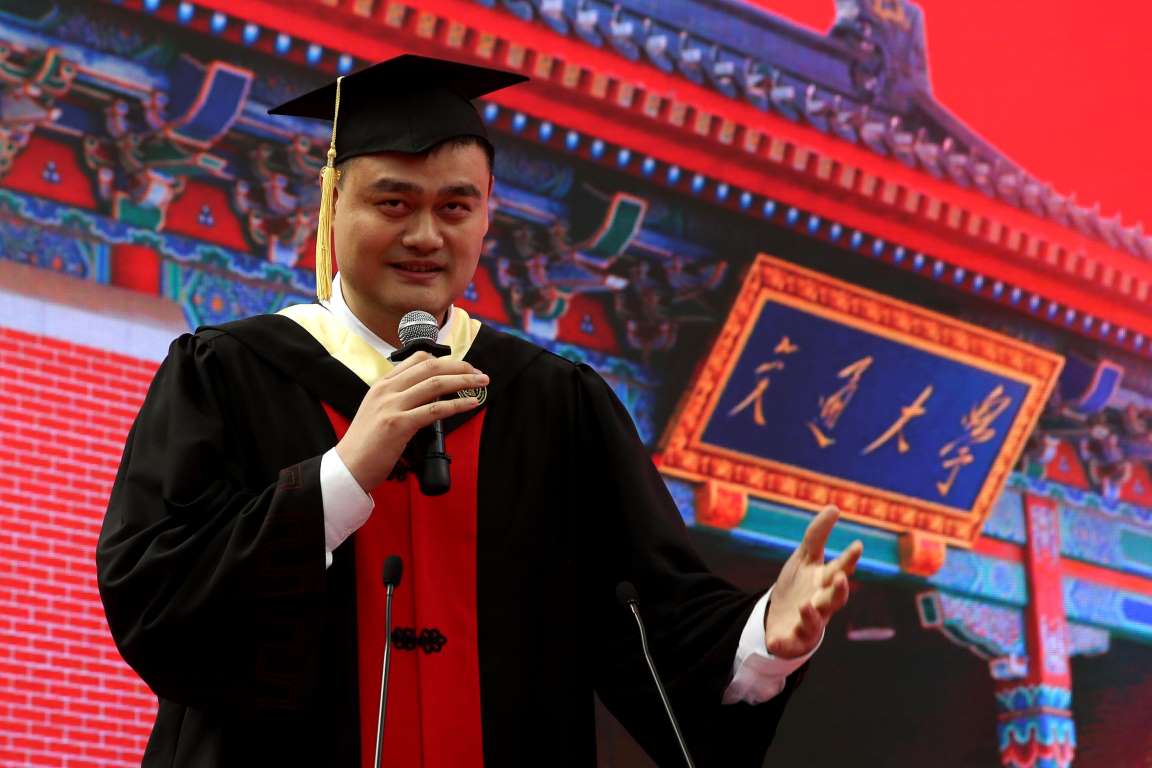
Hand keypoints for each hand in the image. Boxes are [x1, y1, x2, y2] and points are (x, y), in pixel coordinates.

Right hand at [335, 351, 487, 491]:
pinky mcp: (398, 425)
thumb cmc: (366, 443)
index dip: (444, 360)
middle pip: (431, 367)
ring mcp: (392, 406)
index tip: (461, 368)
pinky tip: (471, 403)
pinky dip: (457, 404)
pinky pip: (435, 409)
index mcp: (382, 384)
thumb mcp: (379, 410)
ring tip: (482, 383)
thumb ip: (400, 398)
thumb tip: (432, 394)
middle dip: (460, 367)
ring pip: (436, 384)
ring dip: (464, 382)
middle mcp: (387, 390)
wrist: (348, 466)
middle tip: (478, 374)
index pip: (417, 360)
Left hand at [763, 505, 862, 658]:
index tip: (857, 545)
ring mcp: (809, 623)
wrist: (779, 618)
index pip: (841, 569)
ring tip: (806, 605)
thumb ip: (818, 535)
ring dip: (812, 614)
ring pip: (816, 622)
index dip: (849, 558)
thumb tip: (835, 507)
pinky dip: (785, 642)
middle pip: (835, 598)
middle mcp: (822, 603)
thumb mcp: (805, 559)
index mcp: (825, 583)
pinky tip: (777, 640)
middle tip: (840, 577)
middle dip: (839, 589)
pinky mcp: (792, 640)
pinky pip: (791, 642)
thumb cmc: (798, 586)